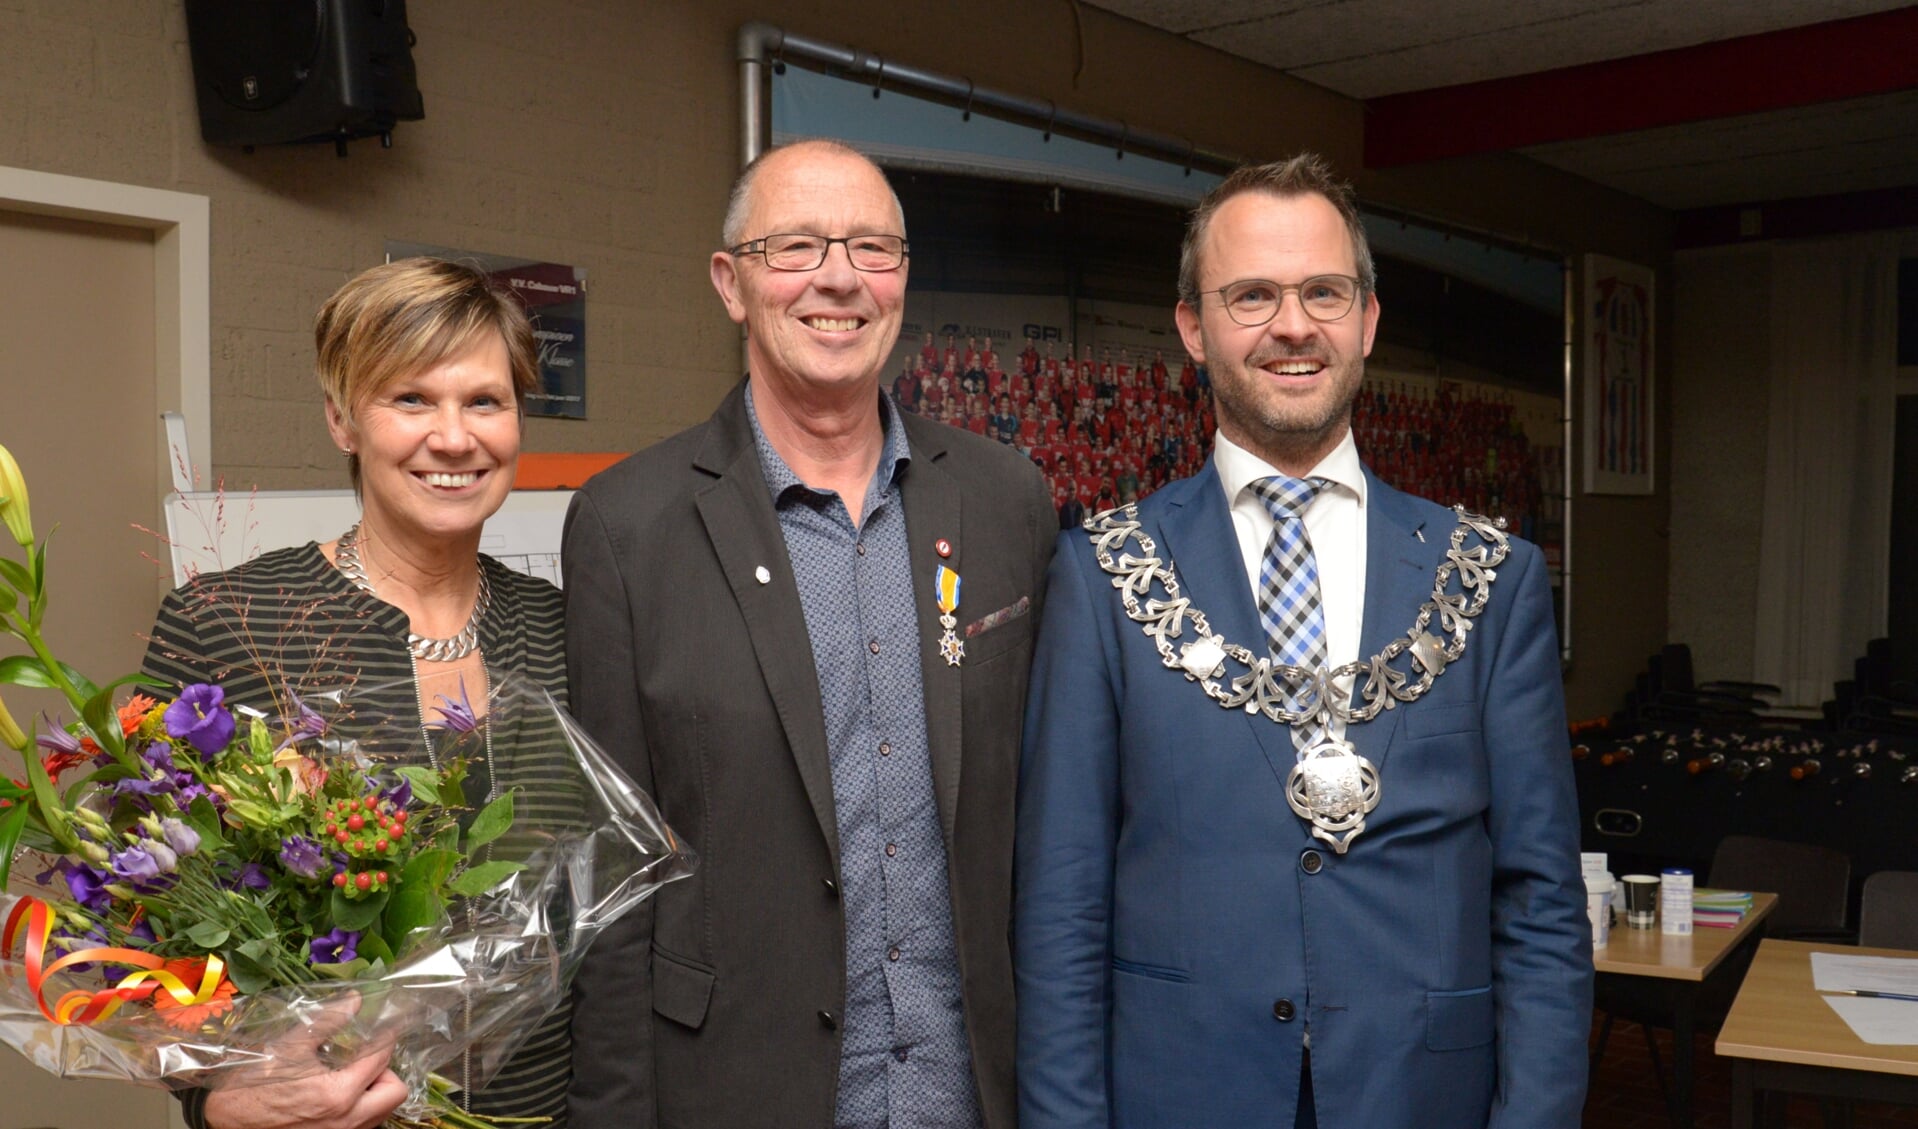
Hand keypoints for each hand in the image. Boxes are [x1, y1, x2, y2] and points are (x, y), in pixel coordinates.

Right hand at [203, 997, 408, 1128]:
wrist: (223, 1119)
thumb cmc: (252, 1083)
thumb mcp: (290, 1046)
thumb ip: (328, 1022)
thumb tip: (355, 1000)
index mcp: (338, 1094)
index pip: (381, 1060)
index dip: (385, 1038)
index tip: (383, 1028)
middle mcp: (345, 1121)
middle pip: (395, 1093)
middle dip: (387, 1071)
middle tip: (368, 1057)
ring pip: (381, 1112)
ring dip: (375, 1091)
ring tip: (353, 1074)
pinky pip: (363, 1124)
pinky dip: (361, 1108)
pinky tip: (340, 1093)